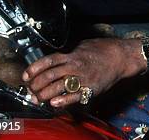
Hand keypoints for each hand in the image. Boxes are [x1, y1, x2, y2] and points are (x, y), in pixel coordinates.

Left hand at [23, 38, 143, 107]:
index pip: (48, 61)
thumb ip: (69, 53)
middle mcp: (75, 66)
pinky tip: (54, 103)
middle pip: (49, 75)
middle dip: (36, 84)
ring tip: (38, 98)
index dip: (34, 68)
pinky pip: (74, 96)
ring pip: (58, 87)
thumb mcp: (84, 45)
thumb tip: (56, 59)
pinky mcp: (91, 88)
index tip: (26, 75)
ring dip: (44, 94)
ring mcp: (83, 78)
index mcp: (72, 55)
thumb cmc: (104, 49)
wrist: (122, 57)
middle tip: (31, 90)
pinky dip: (62, 101)